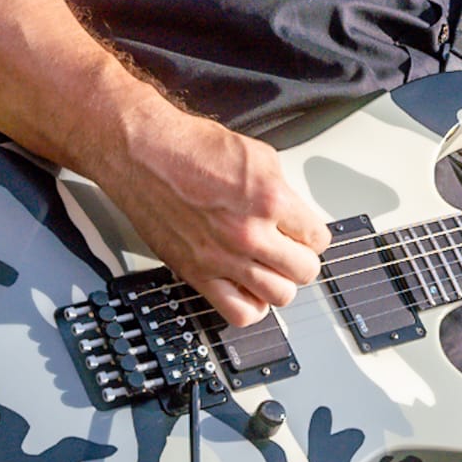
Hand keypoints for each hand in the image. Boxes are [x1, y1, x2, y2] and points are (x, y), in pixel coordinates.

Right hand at [92, 99, 331, 326]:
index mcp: (269, 199)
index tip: (305, 234)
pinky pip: (239, 312)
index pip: (318, 238)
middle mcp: (248, 233)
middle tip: (292, 250)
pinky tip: (249, 288)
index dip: (313, 235)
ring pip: (279, 296)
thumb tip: (296, 215)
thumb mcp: (258, 155)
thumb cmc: (191, 148)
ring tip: (271, 268)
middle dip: (302, 259)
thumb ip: (283, 191)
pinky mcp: (197, 273)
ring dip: (280, 283)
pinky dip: (252, 306)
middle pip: (304, 271)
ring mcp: (222, 258)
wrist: (144, 153)